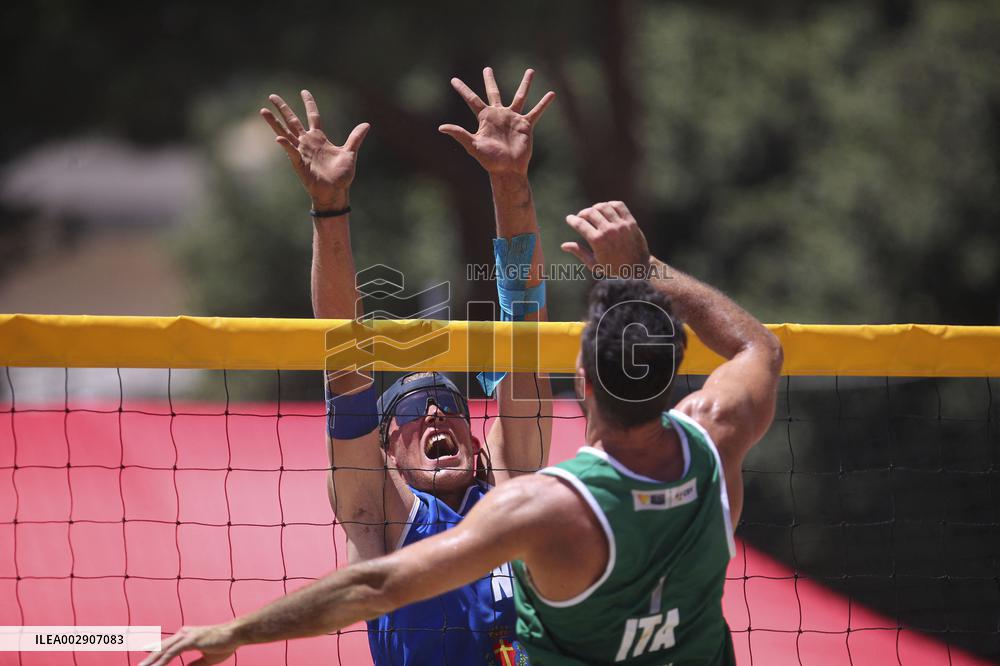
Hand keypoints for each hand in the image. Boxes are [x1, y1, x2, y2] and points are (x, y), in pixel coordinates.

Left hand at [139, 623, 239, 665]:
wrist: (237, 633)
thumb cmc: (226, 643)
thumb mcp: (208, 657)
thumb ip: (196, 663)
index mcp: (188, 635)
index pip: (168, 644)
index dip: (155, 649)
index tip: (143, 653)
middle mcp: (184, 633)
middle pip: (162, 646)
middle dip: (149, 657)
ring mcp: (186, 636)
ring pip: (164, 650)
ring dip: (151, 660)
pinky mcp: (190, 640)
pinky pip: (172, 653)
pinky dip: (162, 660)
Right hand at [260, 90, 369, 208]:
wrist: (336, 192)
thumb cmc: (342, 175)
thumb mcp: (350, 153)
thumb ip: (355, 138)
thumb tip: (366, 124)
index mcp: (319, 138)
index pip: (313, 116)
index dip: (309, 103)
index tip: (304, 91)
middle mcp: (308, 142)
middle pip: (293, 121)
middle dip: (283, 108)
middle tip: (272, 96)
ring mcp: (301, 151)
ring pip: (285, 133)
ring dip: (274, 122)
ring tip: (263, 110)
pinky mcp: (299, 163)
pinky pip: (291, 151)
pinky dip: (285, 145)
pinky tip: (278, 137)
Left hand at [439, 67, 554, 175]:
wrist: (508, 170)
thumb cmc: (490, 160)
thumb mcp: (473, 145)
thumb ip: (459, 134)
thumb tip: (441, 127)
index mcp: (485, 118)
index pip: (472, 99)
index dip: (462, 89)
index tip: (453, 80)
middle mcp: (499, 115)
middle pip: (494, 93)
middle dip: (490, 81)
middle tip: (487, 69)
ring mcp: (513, 118)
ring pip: (520, 97)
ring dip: (525, 84)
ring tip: (531, 71)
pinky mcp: (525, 125)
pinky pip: (536, 112)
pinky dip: (544, 104)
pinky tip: (551, 94)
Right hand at [562, 201, 650, 275]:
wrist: (638, 268)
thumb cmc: (613, 269)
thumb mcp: (594, 264)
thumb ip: (579, 252)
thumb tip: (564, 245)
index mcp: (598, 241)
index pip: (580, 224)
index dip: (572, 220)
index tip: (569, 218)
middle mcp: (609, 231)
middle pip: (590, 212)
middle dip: (582, 213)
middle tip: (581, 217)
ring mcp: (621, 225)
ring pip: (604, 206)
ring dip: (595, 208)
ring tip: (593, 213)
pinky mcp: (631, 222)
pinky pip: (619, 205)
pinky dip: (610, 204)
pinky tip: (606, 210)